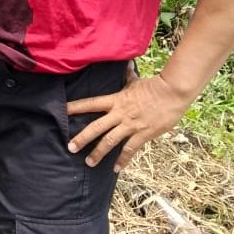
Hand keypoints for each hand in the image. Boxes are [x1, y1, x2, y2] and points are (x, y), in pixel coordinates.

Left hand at [66, 73, 189, 171]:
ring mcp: (131, 125)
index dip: (75, 107)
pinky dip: (123, 160)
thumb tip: (127, 63)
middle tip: (70, 148)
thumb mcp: (136, 82)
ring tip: (89, 163)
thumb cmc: (154, 86)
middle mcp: (119, 114)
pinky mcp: (143, 134)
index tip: (62, 112)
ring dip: (99, 153)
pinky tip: (116, 169)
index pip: (90, 103)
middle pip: (96, 127)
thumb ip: (127, 76)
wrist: (172, 93)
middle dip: (82, 138)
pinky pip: (131, 149)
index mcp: (115, 100)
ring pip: (110, 141)